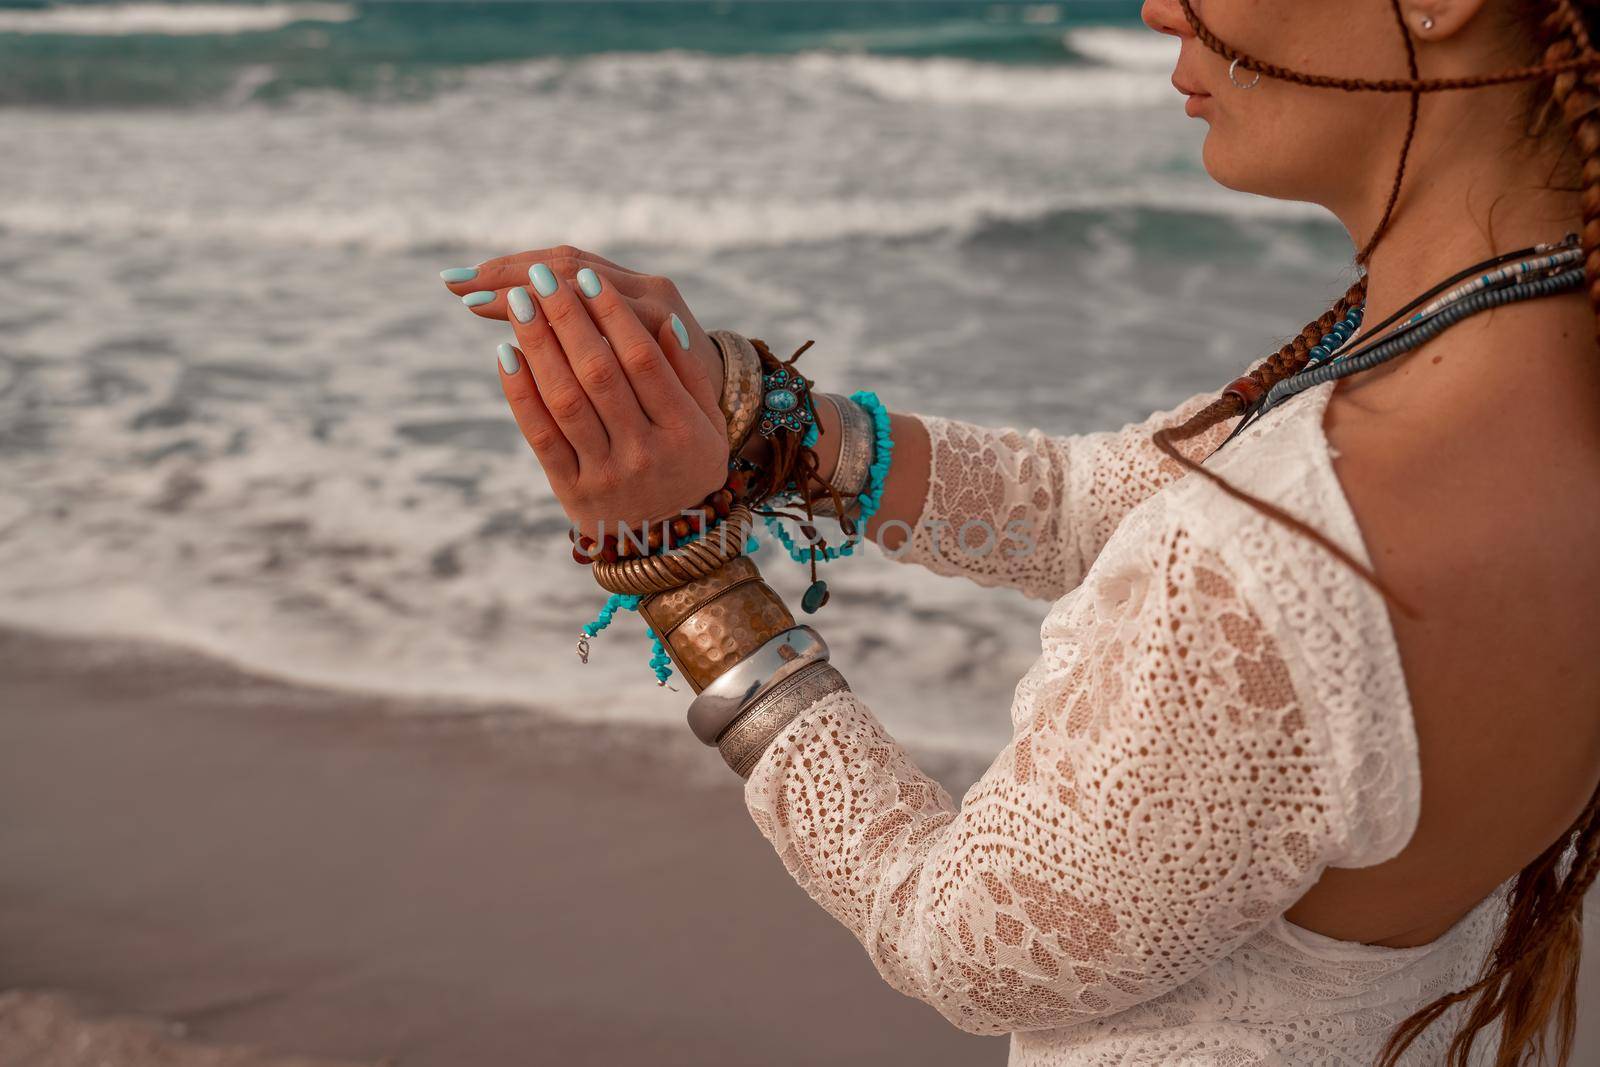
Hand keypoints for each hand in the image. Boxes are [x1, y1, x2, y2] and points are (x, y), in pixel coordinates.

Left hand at [454, 248, 729, 534]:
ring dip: (538, 346)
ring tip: (518, 303)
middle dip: (567, 319)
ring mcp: (606, 474)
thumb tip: (663, 321)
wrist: (667, 543)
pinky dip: (521, 393)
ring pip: (566, 401)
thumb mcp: (708, 425)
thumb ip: (689, 375)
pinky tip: (507, 353)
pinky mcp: (571, 491)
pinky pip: (540, 436)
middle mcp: (645, 454)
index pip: (643, 360)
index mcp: (683, 431)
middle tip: (541, 279)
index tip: (587, 279)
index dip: (612, 316)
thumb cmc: (688, 465)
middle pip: (599, 374)